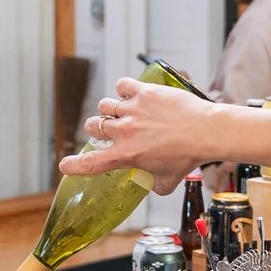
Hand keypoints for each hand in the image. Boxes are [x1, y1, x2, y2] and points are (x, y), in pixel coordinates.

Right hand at [62, 79, 217, 193]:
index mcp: (126, 155)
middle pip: (93, 126)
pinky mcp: (143, 92)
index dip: (74, 165)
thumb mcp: (168, 181)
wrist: (206, 131)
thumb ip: (154, 185)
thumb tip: (151, 185)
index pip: (91, 163)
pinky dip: (123, 88)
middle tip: (108, 130)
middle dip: (97, 129)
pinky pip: (122, 85)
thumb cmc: (188, 157)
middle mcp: (123, 132)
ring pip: (105, 105)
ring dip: (109, 109)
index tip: (65, 165)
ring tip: (121, 110)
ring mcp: (132, 110)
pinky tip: (131, 93)